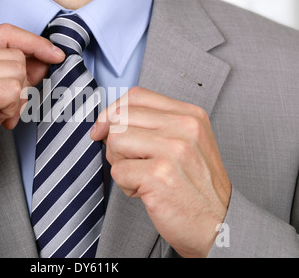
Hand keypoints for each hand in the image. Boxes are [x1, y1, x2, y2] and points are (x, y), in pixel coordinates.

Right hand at [0, 24, 64, 202]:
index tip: (54, 54)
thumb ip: (11, 75)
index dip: (34, 42)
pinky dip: (11, 110)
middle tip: (4, 111)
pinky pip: (14, 91)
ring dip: (15, 101)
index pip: (5, 33)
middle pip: (16, 56)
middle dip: (21, 86)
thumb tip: (44, 61)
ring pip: (17, 72)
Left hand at [91, 87, 231, 257]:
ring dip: (120, 163)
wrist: (219, 225)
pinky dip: (126, 186)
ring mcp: (174, 149)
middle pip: (121, 117)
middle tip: (132, 162)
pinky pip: (118, 171)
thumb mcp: (186, 144)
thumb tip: (106, 122)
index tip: (103, 129)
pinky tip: (148, 192)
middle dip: (115, 142)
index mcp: (190, 115)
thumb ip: (153, 126)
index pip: (137, 96)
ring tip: (142, 177)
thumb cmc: (196, 187)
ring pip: (116, 140)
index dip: (113, 111)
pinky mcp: (160, 175)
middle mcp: (184, 127)